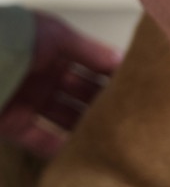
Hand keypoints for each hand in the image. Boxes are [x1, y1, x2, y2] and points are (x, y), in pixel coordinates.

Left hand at [0, 11, 121, 158]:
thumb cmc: (14, 37)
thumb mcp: (57, 35)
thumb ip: (90, 50)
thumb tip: (121, 59)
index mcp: (58, 52)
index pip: (94, 65)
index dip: (114, 74)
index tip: (138, 84)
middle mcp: (47, 77)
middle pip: (83, 93)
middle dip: (104, 101)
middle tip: (129, 111)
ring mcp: (31, 102)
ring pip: (66, 117)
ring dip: (86, 125)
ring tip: (111, 132)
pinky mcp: (14, 125)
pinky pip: (41, 139)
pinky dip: (59, 147)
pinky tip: (81, 150)